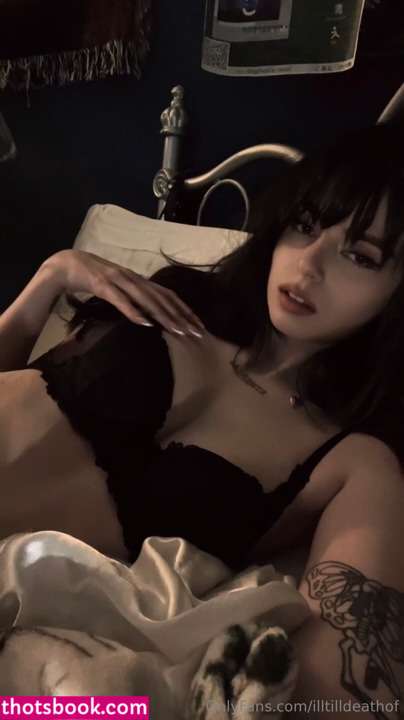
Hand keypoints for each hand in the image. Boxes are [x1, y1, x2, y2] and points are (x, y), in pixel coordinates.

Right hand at [42, 250, 204, 336]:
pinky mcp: (103, 285)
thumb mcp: (120, 289)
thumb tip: (151, 315)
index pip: (168, 295)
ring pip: (147, 299)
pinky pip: (121, 300)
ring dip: (163, 315)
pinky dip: (134, 312)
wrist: (67, 264)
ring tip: (177, 330)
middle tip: (195, 333)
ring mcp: (119, 280)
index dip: (185, 310)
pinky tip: (145, 324)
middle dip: (181, 316)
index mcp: (139, 280)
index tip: (198, 326)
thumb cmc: (95, 279)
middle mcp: (134, 278)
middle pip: (163, 298)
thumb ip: (135, 299)